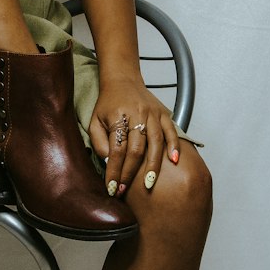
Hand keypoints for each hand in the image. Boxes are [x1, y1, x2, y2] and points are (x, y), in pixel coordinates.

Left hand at [89, 81, 180, 195]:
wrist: (123, 79)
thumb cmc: (108, 104)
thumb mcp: (95, 120)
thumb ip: (99, 141)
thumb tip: (108, 162)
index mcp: (117, 117)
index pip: (116, 150)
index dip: (114, 170)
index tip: (112, 187)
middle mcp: (136, 115)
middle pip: (136, 149)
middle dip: (130, 173)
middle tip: (126, 190)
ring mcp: (152, 114)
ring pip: (155, 143)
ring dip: (153, 165)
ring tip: (149, 184)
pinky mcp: (163, 113)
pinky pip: (172, 131)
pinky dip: (174, 146)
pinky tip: (174, 161)